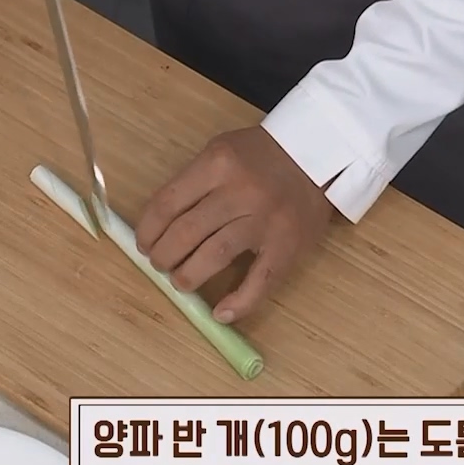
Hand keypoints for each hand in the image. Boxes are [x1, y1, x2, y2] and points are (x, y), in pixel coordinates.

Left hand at [135, 126, 334, 323]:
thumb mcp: (222, 152)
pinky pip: (261, 280)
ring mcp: (265, 220)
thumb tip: (157, 225)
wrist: (320, 155)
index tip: (144, 243)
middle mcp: (240, 191)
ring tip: (180, 281)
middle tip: (160, 263)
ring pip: (214, 255)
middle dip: (164, 255)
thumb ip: (193, 183)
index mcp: (217, 164)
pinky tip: (221, 312)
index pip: (167, 203)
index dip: (148, 230)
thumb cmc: (263, 156)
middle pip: (186, 232)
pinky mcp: (287, 245)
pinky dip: (239, 302)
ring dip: (188, 275)